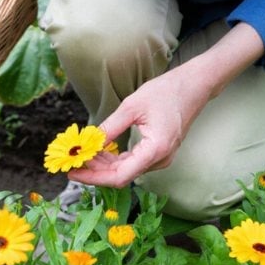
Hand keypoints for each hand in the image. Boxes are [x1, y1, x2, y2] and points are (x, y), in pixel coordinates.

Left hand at [68, 22, 264, 187]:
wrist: (194, 86)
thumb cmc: (166, 92)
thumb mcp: (132, 106)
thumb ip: (109, 128)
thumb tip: (88, 144)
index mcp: (155, 151)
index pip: (119, 177)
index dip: (93, 178)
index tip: (73, 172)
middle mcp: (159, 160)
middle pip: (120, 176)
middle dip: (94, 171)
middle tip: (70, 164)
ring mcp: (160, 158)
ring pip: (125, 170)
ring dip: (102, 165)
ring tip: (80, 155)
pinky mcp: (158, 153)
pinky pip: (132, 162)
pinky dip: (114, 159)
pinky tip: (97, 151)